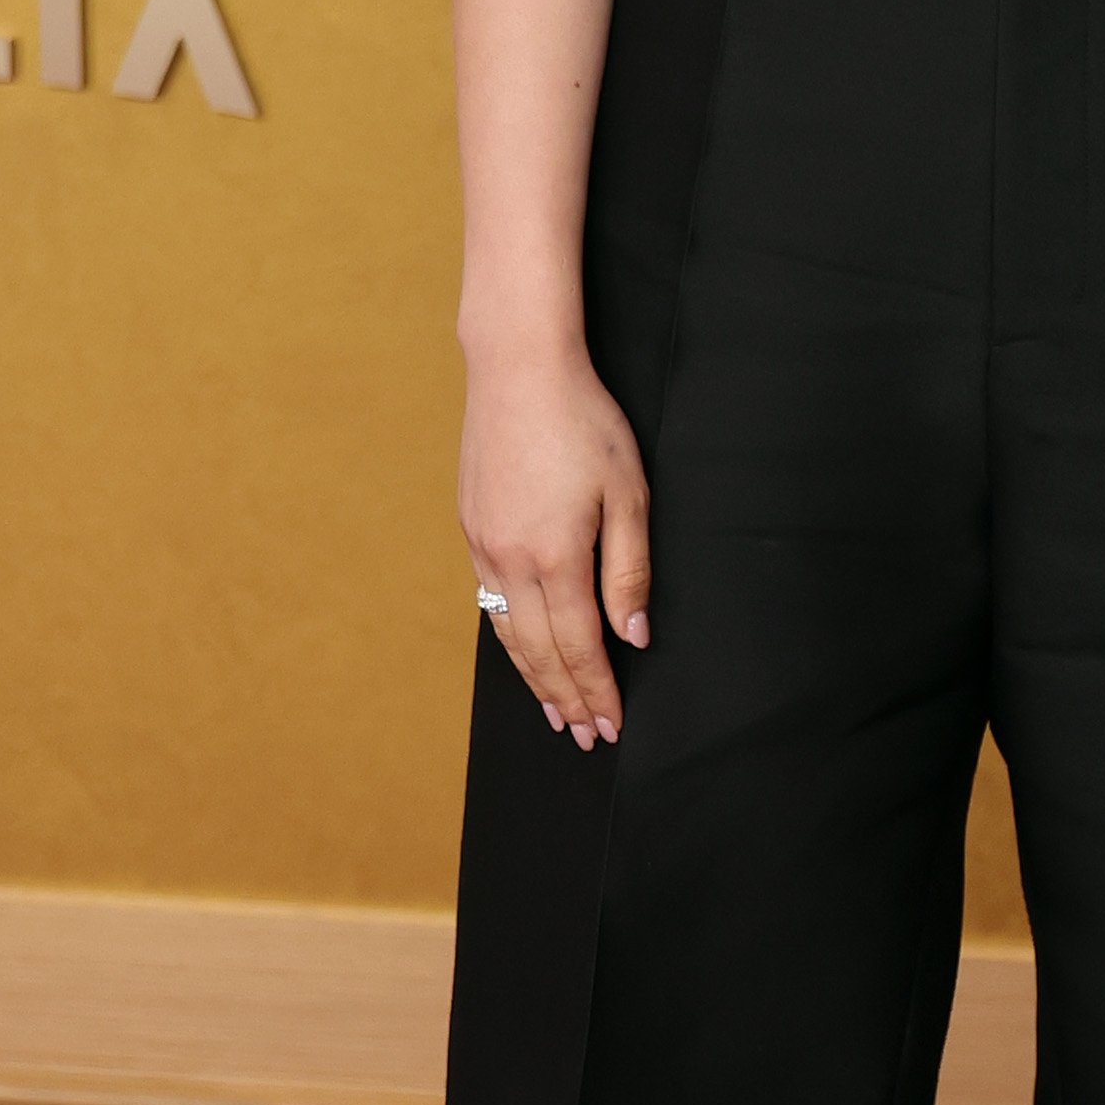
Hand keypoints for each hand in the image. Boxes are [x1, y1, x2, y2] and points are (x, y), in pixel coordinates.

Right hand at [461, 345, 651, 747]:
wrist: (518, 369)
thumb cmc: (583, 422)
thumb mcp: (628, 493)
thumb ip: (630, 569)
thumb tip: (633, 634)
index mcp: (556, 556)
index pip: (580, 646)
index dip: (597, 690)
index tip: (611, 724)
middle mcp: (511, 561)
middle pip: (540, 652)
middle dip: (565, 698)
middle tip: (583, 736)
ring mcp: (484, 546)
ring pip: (509, 633)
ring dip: (533, 679)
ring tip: (554, 711)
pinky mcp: (471, 529)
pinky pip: (491, 602)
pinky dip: (510, 639)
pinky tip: (523, 651)